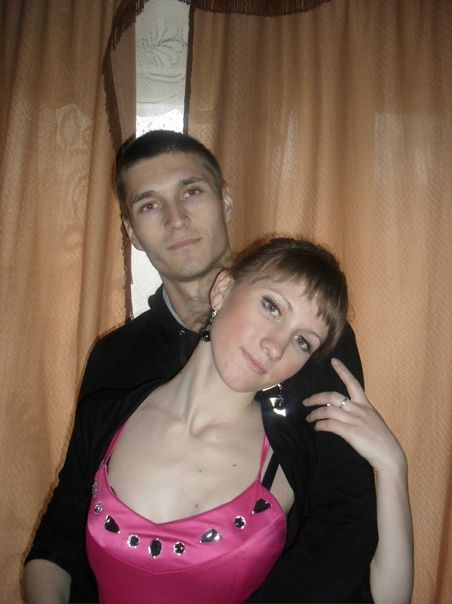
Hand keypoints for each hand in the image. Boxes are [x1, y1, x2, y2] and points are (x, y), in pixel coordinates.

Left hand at [303, 358, 405, 474]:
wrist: (389, 454)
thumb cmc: (380, 439)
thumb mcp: (372, 419)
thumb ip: (359, 413)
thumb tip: (343, 411)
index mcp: (365, 404)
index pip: (353, 383)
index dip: (343, 371)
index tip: (333, 361)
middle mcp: (359, 409)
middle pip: (333, 396)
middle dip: (316, 397)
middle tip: (306, 402)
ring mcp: (354, 420)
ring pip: (328, 410)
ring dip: (315, 414)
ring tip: (309, 418)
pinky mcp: (350, 432)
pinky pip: (330, 424)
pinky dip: (320, 425)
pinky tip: (317, 428)